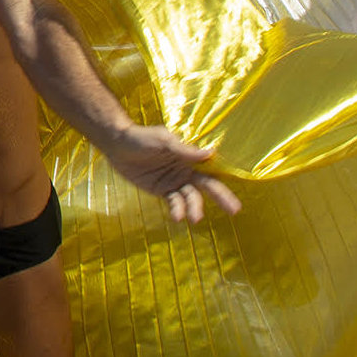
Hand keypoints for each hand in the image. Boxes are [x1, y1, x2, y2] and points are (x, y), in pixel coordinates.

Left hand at [102, 126, 241, 224]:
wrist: (118, 144)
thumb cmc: (143, 137)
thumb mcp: (164, 141)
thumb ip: (185, 150)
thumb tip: (211, 153)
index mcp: (189, 157)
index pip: (212, 171)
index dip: (225, 183)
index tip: (238, 194)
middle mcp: (185, 171)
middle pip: (207, 187)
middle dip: (222, 198)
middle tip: (234, 210)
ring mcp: (173, 182)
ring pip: (190, 198)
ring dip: (194, 208)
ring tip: (194, 218)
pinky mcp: (161, 190)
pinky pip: (173, 202)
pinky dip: (177, 210)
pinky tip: (177, 217)